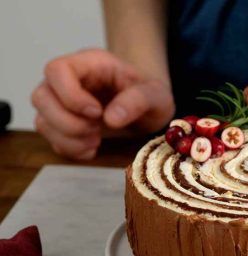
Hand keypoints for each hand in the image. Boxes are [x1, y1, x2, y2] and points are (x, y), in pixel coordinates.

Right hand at [31, 49, 173, 159]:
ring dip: (68, 138)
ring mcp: (61, 102)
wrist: (149, 108)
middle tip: (97, 130)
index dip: (70, 95)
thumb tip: (111, 118)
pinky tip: (92, 148)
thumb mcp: (156, 95)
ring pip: (42, 120)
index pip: (57, 70)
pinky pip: (51, 138)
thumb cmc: (150, 94)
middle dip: (68, 122)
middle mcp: (69, 80)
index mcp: (91, 63)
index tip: (97, 113)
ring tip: (96, 140)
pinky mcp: (62, 123)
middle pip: (41, 97)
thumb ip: (138, 100)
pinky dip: (70, 149)